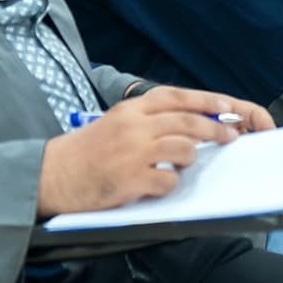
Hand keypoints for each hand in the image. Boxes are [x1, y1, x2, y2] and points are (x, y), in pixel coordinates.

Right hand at [36, 86, 270, 215]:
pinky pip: (167, 181)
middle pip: (187, 122)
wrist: (52, 174)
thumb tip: (187, 123)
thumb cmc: (86, 151)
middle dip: (215, 130)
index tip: (228, 108)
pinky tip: (157, 185)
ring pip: (183, 150)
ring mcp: (133, 152)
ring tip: (180, 165)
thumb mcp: (115, 122)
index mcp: (131, 109)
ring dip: (189, 159)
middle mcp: (134, 126)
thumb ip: (147, 120)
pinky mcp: (130, 179)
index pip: (177, 97)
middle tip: (230, 137)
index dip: (207, 101)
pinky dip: (169, 184)